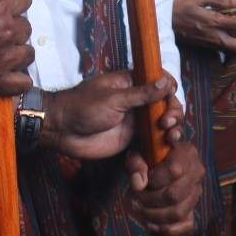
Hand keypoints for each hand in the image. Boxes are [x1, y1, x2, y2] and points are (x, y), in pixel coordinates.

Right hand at [0, 0, 33, 107]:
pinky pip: (24, 82)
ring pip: (28, 53)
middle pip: (26, 27)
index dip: (15, 2)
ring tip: (3, 53)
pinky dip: (18, 80)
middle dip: (14, 28)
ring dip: (17, 52)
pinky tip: (8, 74)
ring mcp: (3, 60)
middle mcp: (5, 32)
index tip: (8, 7)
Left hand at [42, 71, 177, 159]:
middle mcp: (137, 102)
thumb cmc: (82, 107)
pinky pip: (150, 144)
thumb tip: (167, 81)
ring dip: (171, 131)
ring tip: (171, 137)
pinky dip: (158, 148)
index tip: (170, 98)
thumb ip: (141, 94)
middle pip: (166, 106)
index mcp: (132, 84)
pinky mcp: (131, 140)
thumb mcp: (113, 98)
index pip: (161, 82)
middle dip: (174, 113)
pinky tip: (162, 153)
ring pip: (161, 126)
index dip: (170, 89)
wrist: (62, 130)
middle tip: (167, 123)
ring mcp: (135, 121)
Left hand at [125, 131, 204, 235]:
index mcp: (187, 152)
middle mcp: (197, 173)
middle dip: (149, 199)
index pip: (174, 170)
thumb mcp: (137, 154)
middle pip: (174, 195)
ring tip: (139, 209)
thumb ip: (136, 164)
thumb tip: (139, 183)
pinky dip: (166, 229)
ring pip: (178, 212)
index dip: (154, 179)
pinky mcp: (193, 211)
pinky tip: (151, 223)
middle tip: (135, 198)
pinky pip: (186, 226)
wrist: (156, 169)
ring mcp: (197, 194)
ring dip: (153, 215)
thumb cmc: (146, 158)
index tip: (142, 180)